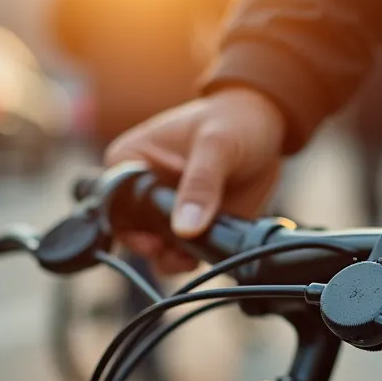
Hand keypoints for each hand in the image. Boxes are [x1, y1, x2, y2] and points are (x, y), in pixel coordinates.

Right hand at [104, 87, 285, 273]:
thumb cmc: (233, 120)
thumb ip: (200, 185)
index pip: (113, 200)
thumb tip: (184, 229)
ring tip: (192, 258)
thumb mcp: (217, 145)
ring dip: (172, 260)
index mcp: (131, 159)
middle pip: (132, 233)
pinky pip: (184, 253)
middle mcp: (143, 189)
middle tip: (179, 253)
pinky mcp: (192, 226)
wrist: (267, 126)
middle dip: (152, 248)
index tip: (153, 241)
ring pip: (156, 249)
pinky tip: (208, 253)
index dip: (129, 226)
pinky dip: (193, 259)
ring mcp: (167, 210)